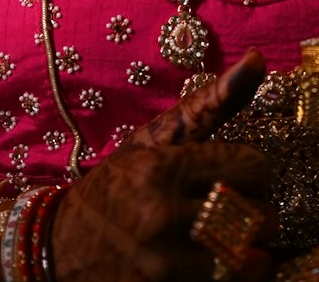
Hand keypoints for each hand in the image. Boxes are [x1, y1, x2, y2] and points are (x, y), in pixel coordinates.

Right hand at [50, 48, 273, 281]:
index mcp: (165, 167)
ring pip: (251, 260)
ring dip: (249, 251)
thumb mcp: (154, 139)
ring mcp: (166, 267)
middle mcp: (166, 216)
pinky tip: (210, 263)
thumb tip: (259, 57)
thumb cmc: (115, 185)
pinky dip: (231, 276)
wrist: (58, 247)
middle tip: (234, 208)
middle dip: (254, 212)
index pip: (254, 167)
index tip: (237, 172)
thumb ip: (211, 103)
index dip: (252, 169)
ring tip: (228, 240)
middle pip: (260, 216)